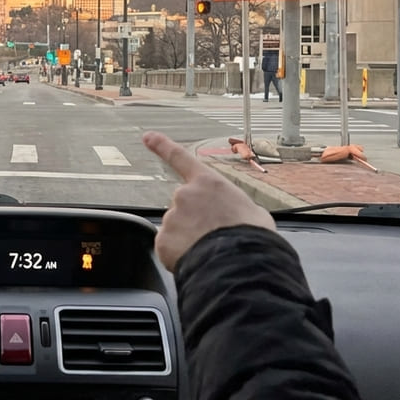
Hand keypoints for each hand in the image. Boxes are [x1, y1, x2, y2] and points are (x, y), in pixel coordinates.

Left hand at [143, 131, 275, 270]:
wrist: (239, 263)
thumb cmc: (252, 236)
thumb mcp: (252, 211)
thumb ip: (232, 206)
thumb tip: (233, 216)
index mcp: (208, 183)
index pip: (181, 158)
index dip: (162, 146)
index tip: (147, 136)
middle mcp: (185, 195)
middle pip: (184, 208)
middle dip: (195, 221)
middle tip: (215, 237)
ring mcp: (171, 217)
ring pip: (177, 230)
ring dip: (189, 239)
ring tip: (210, 251)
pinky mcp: (163, 240)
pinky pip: (170, 248)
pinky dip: (180, 255)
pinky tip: (198, 260)